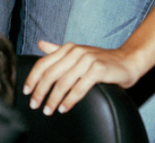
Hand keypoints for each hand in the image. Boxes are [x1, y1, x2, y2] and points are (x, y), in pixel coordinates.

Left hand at [22, 41, 142, 115]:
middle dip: (40, 92)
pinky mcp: (98, 70)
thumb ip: (58, 51)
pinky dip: (69, 100)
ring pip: (63, 83)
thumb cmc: (101, 60)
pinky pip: (79, 88)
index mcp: (68, 48)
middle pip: (50, 74)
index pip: (44, 63)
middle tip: (35, 105)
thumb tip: (40, 44)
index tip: (26, 91)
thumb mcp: (78, 54)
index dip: (32, 78)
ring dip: (53, 99)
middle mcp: (75, 52)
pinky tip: (63, 108)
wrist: (127, 61)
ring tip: (48, 110)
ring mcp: (87, 60)